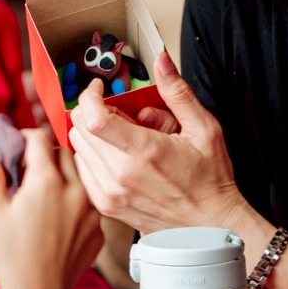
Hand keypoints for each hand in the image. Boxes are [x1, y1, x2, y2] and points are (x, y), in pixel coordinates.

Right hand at [0, 131, 99, 288]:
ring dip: (63, 178)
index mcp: (47, 182)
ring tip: (43, 195)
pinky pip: (87, 205)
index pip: (40, 139)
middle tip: (28, 171)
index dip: (24, 138)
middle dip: (46, 156)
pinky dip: (73, 204)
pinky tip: (56, 220)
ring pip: (80, 179)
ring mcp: (90, 212)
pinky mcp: (98, 231)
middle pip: (64, 154)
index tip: (15, 148)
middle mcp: (75, 191)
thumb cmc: (11, 256)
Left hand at [68, 48, 244, 235]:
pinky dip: (91, 154)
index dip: (89, 95)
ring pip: (78, 147)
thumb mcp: (204, 129)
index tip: (98, 88)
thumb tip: (162, 62)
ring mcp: (110, 193)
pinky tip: (116, 154)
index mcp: (143, 153)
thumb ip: (178, 93)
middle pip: (80, 128)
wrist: (209, 226)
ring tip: (121, 135)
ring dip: (91, 132)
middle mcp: (120, 175)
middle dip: (92, 110)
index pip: (93, 118)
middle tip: (117, 111)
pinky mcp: (105, 205)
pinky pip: (82, 168)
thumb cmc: (210, 181)